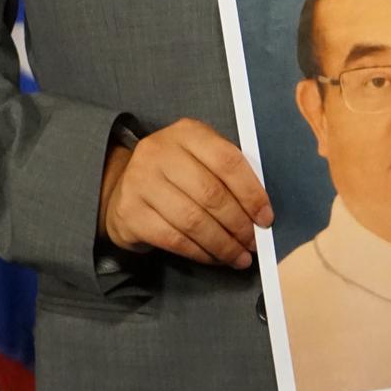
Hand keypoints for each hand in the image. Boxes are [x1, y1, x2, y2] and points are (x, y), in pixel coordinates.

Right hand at [99, 117, 273, 268]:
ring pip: (193, 220)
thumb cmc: (175, 174)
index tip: (266, 218)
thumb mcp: (199, 158)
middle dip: (238, 224)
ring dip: (223, 244)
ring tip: (239, 256)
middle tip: (253, 242)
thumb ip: (227, 175)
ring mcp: (141, 181)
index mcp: (187, 132)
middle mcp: (160, 152)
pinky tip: (215, 258)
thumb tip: (260, 212)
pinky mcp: (130, 212)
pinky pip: (174, 239)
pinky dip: (201, 253)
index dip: (251, 192)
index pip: (227, 160)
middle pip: (211, 193)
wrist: (124, 186)